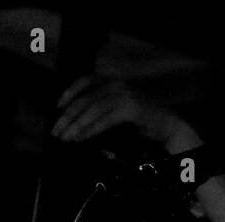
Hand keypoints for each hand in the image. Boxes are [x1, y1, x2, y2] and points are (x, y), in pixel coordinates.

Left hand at [52, 75, 200, 153]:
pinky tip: (82, 137)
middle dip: (68, 117)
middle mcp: (117, 84)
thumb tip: (75, 120)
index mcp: (113, 81)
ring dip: (77, 125)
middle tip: (57, 131)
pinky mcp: (130, 109)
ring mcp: (124, 95)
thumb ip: (100, 109)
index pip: (86, 81)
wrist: (166, 125)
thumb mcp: (117, 108)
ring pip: (93, 109)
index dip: (70, 92)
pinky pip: (105, 120)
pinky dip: (91, 130)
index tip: (58, 106)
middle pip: (86, 99)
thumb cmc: (140, 119)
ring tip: (67, 137)